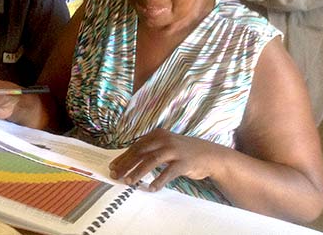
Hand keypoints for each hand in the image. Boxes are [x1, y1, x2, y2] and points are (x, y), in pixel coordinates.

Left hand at [108, 128, 222, 191]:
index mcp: (158, 135)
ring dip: (138, 172)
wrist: (209, 155)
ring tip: (129, 182)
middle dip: (126, 165)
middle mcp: (165, 140)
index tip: (113, 167)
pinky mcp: (184, 162)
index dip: (123, 157)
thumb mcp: (165, 146)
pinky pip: (169, 172)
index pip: (136, 146)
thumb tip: (128, 162)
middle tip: (117, 175)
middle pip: (141, 152)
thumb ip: (150, 150)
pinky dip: (159, 180)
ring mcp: (175, 150)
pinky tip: (151, 188)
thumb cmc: (182, 152)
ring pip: (152, 161)